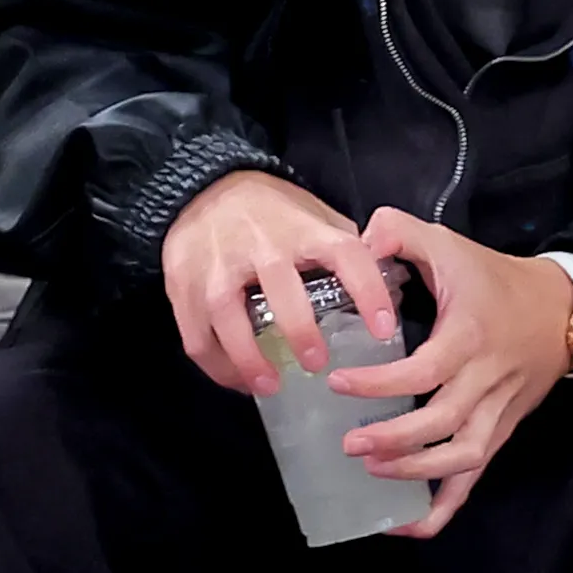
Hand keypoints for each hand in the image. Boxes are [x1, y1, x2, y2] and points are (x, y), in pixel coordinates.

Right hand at [161, 170, 397, 396]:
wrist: (201, 186)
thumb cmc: (271, 210)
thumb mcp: (315, 215)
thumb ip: (345, 246)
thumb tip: (390, 287)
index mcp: (303, 229)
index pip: (346, 255)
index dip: (368, 291)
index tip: (383, 329)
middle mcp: (260, 244)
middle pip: (280, 290)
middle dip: (299, 331)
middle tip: (317, 364)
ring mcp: (216, 264)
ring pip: (227, 317)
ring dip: (247, 359)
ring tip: (269, 386)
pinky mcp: (182, 282)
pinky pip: (196, 334)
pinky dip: (216, 365)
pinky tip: (237, 379)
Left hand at [326, 210, 572, 538]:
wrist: (564, 308)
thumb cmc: (494, 279)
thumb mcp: (449, 243)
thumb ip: (401, 232)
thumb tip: (362, 237)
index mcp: (471, 335)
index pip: (428, 369)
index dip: (383, 383)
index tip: (339, 384)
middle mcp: (488, 379)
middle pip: (445, 424)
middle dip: (395, 440)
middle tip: (349, 444)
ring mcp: (498, 411)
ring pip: (464, 457)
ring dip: (417, 474)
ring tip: (371, 471)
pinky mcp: (502, 431)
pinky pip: (475, 477)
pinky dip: (444, 507)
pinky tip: (408, 524)